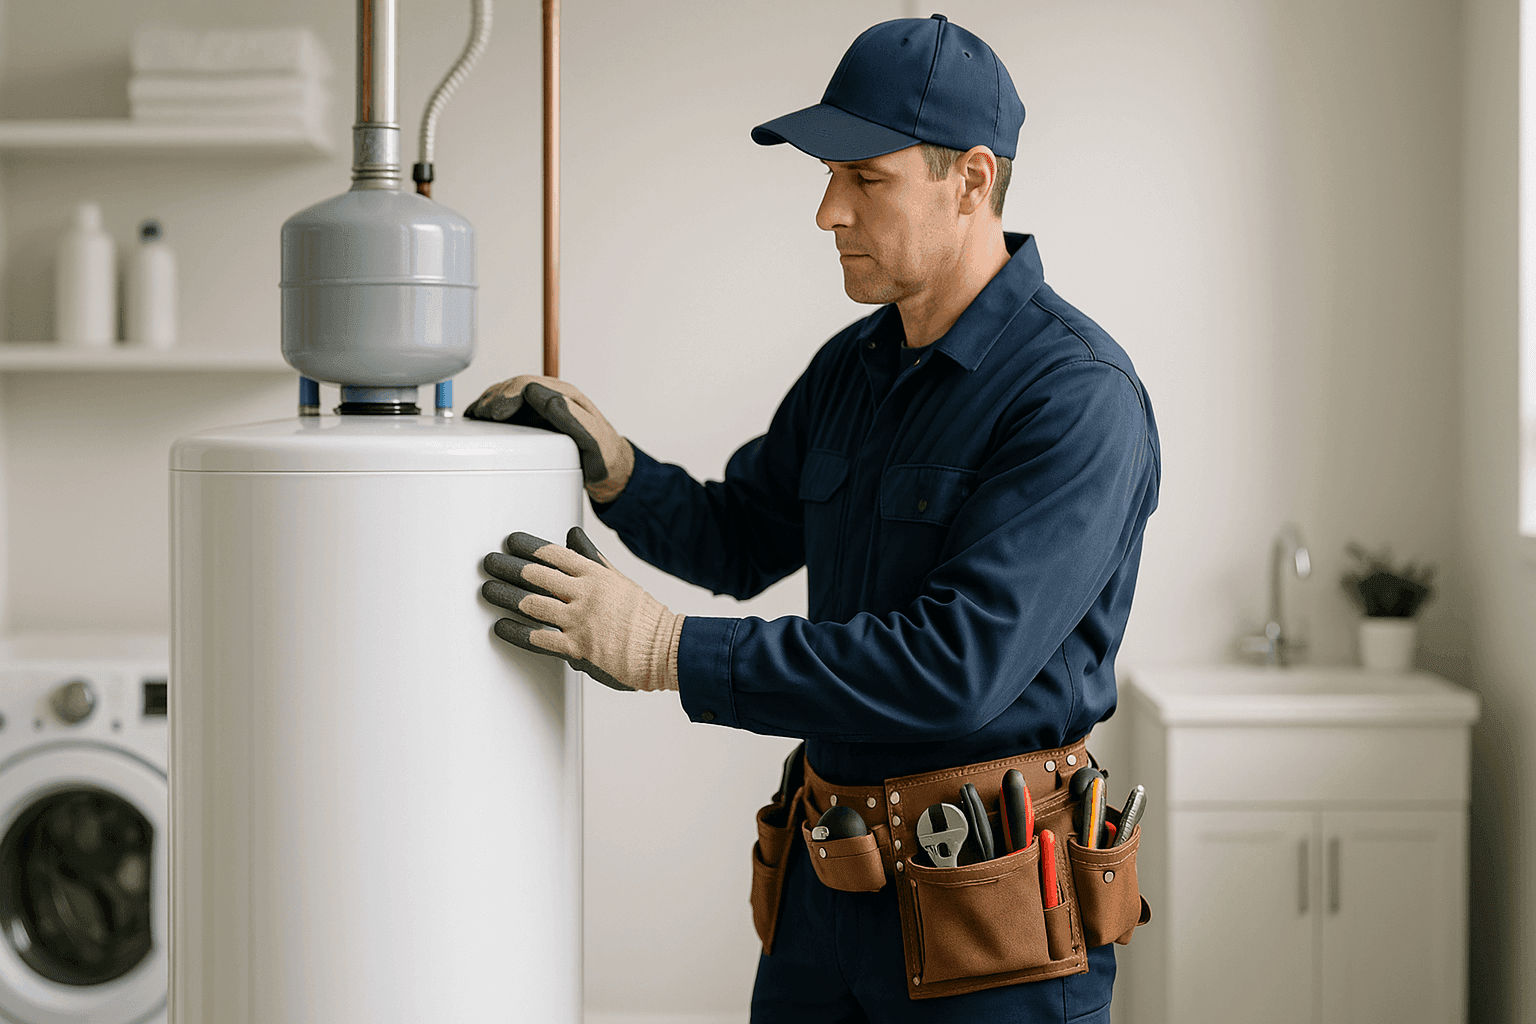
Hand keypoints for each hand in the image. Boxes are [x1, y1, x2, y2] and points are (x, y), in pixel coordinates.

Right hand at [465, 375, 634, 502]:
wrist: (609, 467)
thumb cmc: (603, 455)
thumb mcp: (592, 439)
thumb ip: (571, 418)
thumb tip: (545, 397)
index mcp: (565, 397)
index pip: (529, 384)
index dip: (508, 395)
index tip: (496, 413)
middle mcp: (552, 397)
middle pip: (515, 386)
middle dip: (494, 398)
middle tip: (481, 416)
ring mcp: (542, 407)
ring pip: (510, 394)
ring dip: (490, 402)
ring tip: (476, 415)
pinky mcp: (535, 418)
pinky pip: (511, 407)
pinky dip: (493, 410)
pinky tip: (481, 418)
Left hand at [481, 527, 681, 691]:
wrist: (664, 648)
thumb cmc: (644, 616)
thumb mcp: (618, 579)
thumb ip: (591, 557)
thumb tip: (573, 535)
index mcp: (596, 574)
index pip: (555, 554)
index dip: (528, 546)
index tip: (510, 541)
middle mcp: (585, 594)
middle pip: (537, 575)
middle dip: (508, 567)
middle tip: (489, 562)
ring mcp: (580, 620)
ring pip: (532, 604)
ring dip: (504, 595)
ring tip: (487, 590)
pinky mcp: (577, 648)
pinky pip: (538, 638)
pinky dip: (516, 632)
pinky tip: (500, 626)